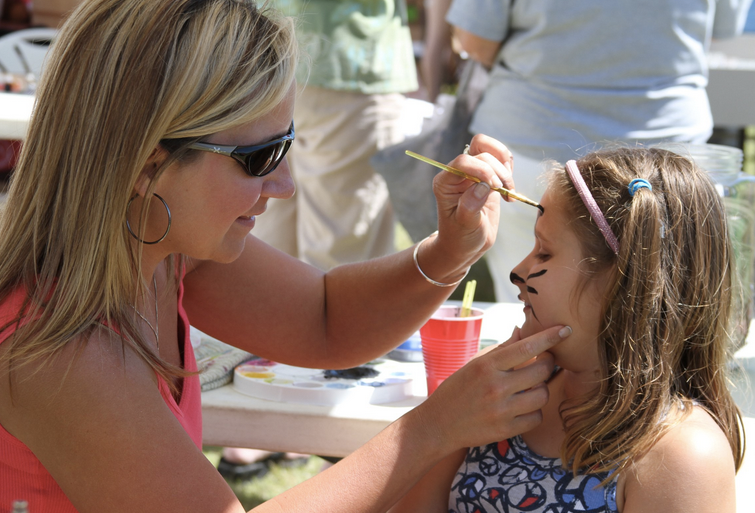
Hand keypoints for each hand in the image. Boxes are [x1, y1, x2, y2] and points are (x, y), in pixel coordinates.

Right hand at [415, 324, 569, 451]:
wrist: (438, 425)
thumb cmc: (457, 389)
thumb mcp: (474, 364)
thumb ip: (501, 349)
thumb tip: (522, 331)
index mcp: (487, 365)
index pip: (526, 347)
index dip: (549, 337)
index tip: (565, 330)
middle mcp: (496, 386)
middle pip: (541, 371)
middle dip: (548, 364)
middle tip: (545, 362)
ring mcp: (502, 410)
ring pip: (543, 395)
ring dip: (541, 389)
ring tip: (531, 387)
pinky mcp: (506, 430)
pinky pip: (537, 417)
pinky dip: (534, 411)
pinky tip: (524, 407)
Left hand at [432, 134, 513, 267]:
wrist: (466, 245)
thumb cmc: (460, 237)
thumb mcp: (464, 226)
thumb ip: (470, 206)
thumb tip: (482, 186)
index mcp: (445, 182)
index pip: (463, 161)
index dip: (482, 169)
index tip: (495, 187)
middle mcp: (458, 173)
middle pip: (480, 151)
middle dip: (497, 170)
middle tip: (506, 192)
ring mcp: (473, 172)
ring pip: (490, 148)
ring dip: (505, 166)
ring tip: (509, 189)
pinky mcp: (487, 176)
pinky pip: (500, 159)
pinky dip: (509, 169)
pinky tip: (509, 189)